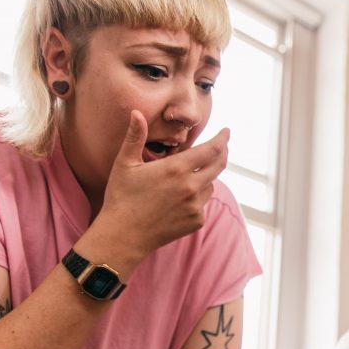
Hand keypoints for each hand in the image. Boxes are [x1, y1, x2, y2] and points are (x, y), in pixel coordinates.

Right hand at [97, 110, 229, 257]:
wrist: (123, 235)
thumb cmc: (121, 197)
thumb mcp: (125, 164)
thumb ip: (135, 136)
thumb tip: (136, 112)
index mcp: (176, 169)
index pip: (211, 149)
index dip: (222, 139)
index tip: (227, 132)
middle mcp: (191, 186)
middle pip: (219, 165)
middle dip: (222, 153)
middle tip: (221, 147)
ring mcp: (196, 206)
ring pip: (210, 185)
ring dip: (204, 178)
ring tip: (184, 180)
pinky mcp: (197, 221)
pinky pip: (203, 204)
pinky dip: (197, 199)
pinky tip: (179, 201)